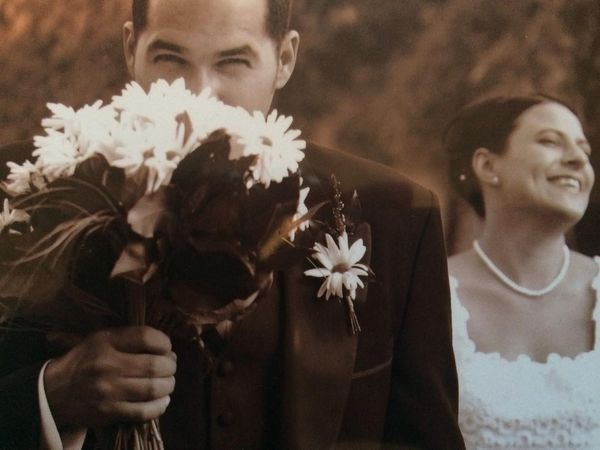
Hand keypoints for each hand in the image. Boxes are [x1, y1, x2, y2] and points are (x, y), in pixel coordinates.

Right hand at [44, 326, 175, 427]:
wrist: (53, 391)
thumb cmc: (85, 360)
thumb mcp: (102, 338)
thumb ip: (131, 337)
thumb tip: (166, 346)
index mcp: (106, 342)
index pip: (147, 337)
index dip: (165, 342)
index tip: (166, 348)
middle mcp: (108, 365)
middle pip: (155, 365)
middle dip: (170, 366)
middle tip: (169, 366)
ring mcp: (108, 391)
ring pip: (153, 389)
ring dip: (168, 385)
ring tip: (167, 383)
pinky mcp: (109, 413)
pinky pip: (144, 412)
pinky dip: (159, 406)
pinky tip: (162, 400)